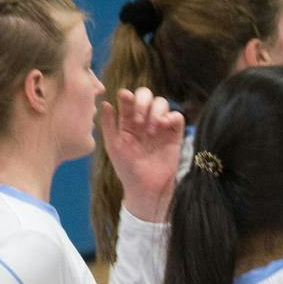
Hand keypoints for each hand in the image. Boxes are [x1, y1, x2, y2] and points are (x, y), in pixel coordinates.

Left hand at [98, 87, 185, 222]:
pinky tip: (164, 126)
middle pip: (146, 96)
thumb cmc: (126, 168)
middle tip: (138, 120)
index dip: (127, 96)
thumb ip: (108, 124)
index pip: (128, 100)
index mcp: (127, 121)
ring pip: (162, 103)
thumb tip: (105, 102)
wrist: (146, 187)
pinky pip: (177, 117)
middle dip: (142, 102)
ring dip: (156, 112)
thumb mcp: (113, 146)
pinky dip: (172, 117)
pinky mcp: (175, 134)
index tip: (125, 98)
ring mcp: (160, 126)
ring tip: (152, 130)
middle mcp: (144, 120)